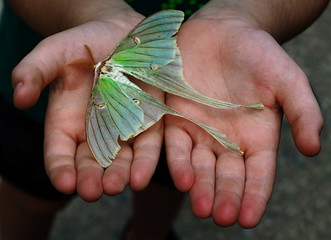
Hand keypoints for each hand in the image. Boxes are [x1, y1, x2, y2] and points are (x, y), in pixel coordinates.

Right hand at [11, 8, 162, 200]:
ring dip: (120, 175)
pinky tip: (142, 175)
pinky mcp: (150, 123)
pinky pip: (148, 145)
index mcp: (67, 122)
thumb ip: (34, 72)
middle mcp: (95, 132)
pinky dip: (145, 161)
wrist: (121, 33)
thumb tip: (19, 96)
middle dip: (92, 178)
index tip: (64, 183)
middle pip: (91, 163)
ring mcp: (123, 130)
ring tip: (119, 186)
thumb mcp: (54, 53)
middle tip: (94, 191)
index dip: (60, 169)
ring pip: (121, 160)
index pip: (60, 153)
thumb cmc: (82, 44)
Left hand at [165, 9, 322, 226]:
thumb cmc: (258, 54)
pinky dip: (179, 163)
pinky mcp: (177, 120)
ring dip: (201, 188)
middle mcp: (227, 142)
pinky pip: (177, 146)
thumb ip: (303, 112)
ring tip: (203, 207)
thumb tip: (312, 149)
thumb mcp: (287, 80)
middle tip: (222, 216)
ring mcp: (201, 132)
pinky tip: (183, 179)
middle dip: (225, 197)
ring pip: (201, 167)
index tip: (248, 219)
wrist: (221, 31)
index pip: (258, 175)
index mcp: (257, 138)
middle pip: (227, 177)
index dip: (255, 197)